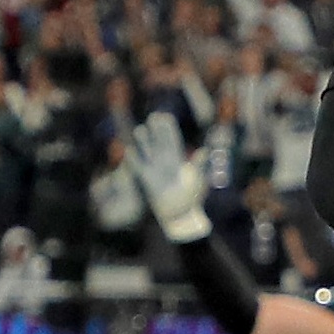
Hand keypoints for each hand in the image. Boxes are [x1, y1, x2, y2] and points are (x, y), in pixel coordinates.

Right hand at [130, 114, 208, 242]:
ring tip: (140, 130)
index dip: (169, 129)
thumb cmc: (192, 199)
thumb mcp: (197, 181)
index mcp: (178, 161)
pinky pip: (139, 169)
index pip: (173, 141)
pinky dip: (134, 161)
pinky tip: (129, 151)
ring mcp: (155, 171)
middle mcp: (165, 163)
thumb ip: (198, 166)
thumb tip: (204, 151)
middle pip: (160, 143)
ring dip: (144, 142)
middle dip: (156, 131)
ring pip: (148, 152)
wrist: (181, 216)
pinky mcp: (147, 182)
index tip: (166, 116)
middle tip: (153, 117)